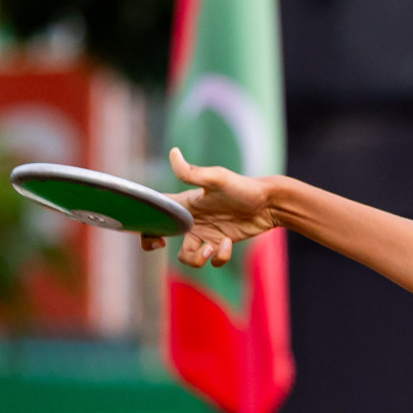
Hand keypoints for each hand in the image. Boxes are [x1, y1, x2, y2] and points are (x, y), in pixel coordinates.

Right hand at [140, 146, 279, 267]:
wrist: (270, 203)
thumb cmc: (243, 187)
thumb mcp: (217, 179)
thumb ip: (193, 173)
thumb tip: (173, 153)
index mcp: (184, 203)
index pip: (153, 211)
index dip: (142, 222)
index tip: (150, 231)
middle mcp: (190, 219)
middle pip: (159, 235)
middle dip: (154, 244)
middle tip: (163, 245)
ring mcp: (205, 233)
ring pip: (187, 256)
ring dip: (196, 258)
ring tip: (211, 248)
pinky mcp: (221, 243)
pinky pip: (213, 259)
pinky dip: (220, 256)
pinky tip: (228, 242)